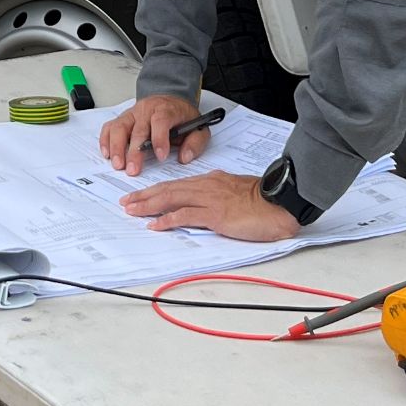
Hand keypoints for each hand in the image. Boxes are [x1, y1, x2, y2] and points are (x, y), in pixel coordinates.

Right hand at [99, 93, 204, 173]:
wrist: (171, 100)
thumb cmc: (182, 117)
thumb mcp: (198, 128)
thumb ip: (195, 143)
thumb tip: (184, 157)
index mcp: (166, 110)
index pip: (160, 121)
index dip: (160, 139)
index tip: (161, 156)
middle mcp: (147, 110)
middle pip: (137, 129)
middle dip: (134, 151)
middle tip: (133, 170)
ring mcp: (132, 114)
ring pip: (119, 127)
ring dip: (116, 147)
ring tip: (118, 164)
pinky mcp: (123, 119)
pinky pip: (109, 127)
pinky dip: (106, 140)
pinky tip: (108, 154)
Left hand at [120, 168, 301, 241]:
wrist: (278, 202)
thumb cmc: (262, 199)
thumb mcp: (235, 191)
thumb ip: (219, 192)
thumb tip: (207, 199)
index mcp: (210, 181)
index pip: (176, 184)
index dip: (156, 190)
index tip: (140, 195)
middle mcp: (206, 186)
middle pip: (168, 189)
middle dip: (144, 195)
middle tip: (126, 201)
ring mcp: (209, 200)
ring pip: (171, 199)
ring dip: (149, 205)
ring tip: (132, 211)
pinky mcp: (215, 214)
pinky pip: (185, 215)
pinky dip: (167, 219)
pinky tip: (155, 224)